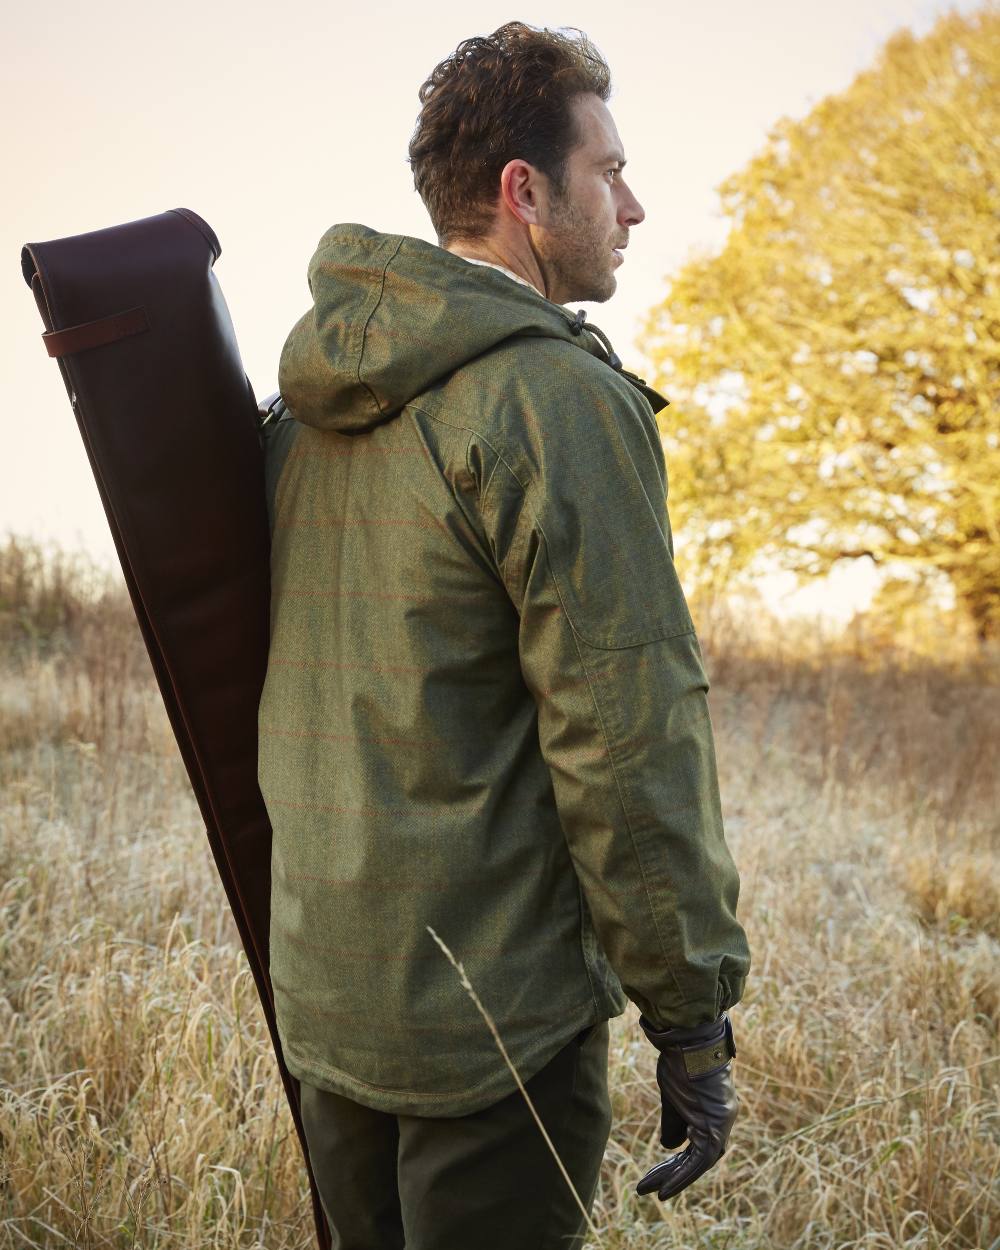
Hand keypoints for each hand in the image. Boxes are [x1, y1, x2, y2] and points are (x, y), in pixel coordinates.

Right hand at [635, 1012, 737, 1200]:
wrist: (689, 1040)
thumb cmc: (680, 1062)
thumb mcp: (673, 1097)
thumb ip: (674, 1122)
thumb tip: (670, 1148)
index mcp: (712, 1113)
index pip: (694, 1146)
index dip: (676, 1163)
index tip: (658, 1176)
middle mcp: (721, 1121)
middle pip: (697, 1158)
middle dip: (672, 1173)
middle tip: (647, 1187)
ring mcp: (722, 1124)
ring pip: (699, 1163)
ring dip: (674, 1177)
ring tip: (649, 1189)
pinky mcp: (718, 1125)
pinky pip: (700, 1160)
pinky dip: (682, 1175)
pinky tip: (665, 1187)